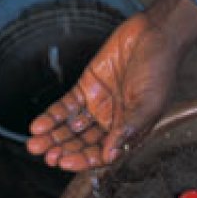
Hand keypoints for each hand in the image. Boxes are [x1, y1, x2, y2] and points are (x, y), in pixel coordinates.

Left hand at [26, 0, 196, 170]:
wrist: (154, 33)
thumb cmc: (160, 69)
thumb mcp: (148, 104)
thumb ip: (128, 130)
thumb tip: (110, 155)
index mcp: (129, 130)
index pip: (103, 153)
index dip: (83, 160)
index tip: (65, 163)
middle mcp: (112, 120)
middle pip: (83, 143)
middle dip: (64, 150)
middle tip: (46, 156)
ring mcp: (98, 104)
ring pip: (71, 128)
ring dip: (54, 137)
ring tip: (35, 144)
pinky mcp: (87, 86)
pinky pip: (65, 107)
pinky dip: (52, 117)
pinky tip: (39, 125)